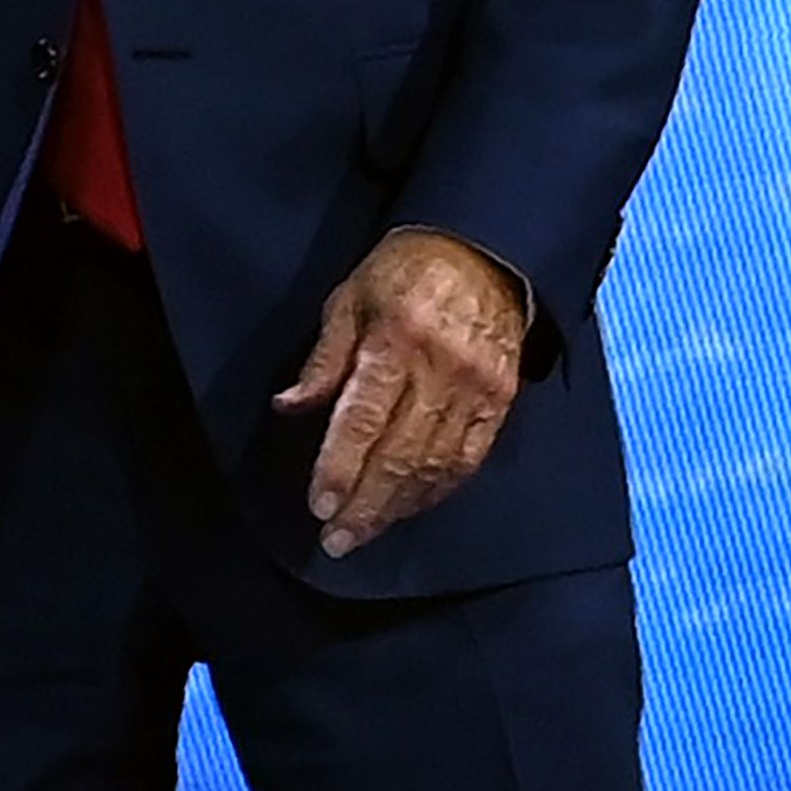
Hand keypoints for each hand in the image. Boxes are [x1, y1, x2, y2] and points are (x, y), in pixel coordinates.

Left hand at [273, 229, 528, 557]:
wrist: (485, 250)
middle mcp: (440, 370)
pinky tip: (412, 506)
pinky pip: (469, 459)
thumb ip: (323, 359)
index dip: (339, 469)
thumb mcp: (350, 297)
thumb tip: (288, 407)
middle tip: (336, 540)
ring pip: (435, 466)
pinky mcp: (501, 400)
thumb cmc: (404, 270)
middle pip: (399, 454)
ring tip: (366, 531)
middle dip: (365, 505)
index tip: (319, 506)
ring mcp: (477, 389)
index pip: (362, 420)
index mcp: (395, 340)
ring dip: (398, 507)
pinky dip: (438, 490)